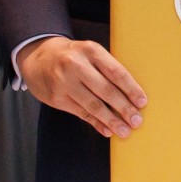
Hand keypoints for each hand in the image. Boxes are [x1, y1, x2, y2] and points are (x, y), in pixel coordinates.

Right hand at [18, 37, 145, 138]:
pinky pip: (80, 113)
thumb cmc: (74, 56)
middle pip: (106, 90)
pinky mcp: (56, 98)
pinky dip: (95, 123)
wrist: (38, 58)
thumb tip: (131, 94)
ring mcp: (64, 82)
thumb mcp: (90, 53)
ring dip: (111, 120)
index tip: (142, 102)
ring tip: (124, 131)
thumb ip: (107, 68)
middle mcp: (76, 65)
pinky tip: (107, 130)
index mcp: (91, 50)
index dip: (131, 89)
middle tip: (137, 121)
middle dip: (124, 108)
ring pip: (93, 105)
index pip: (116, 72)